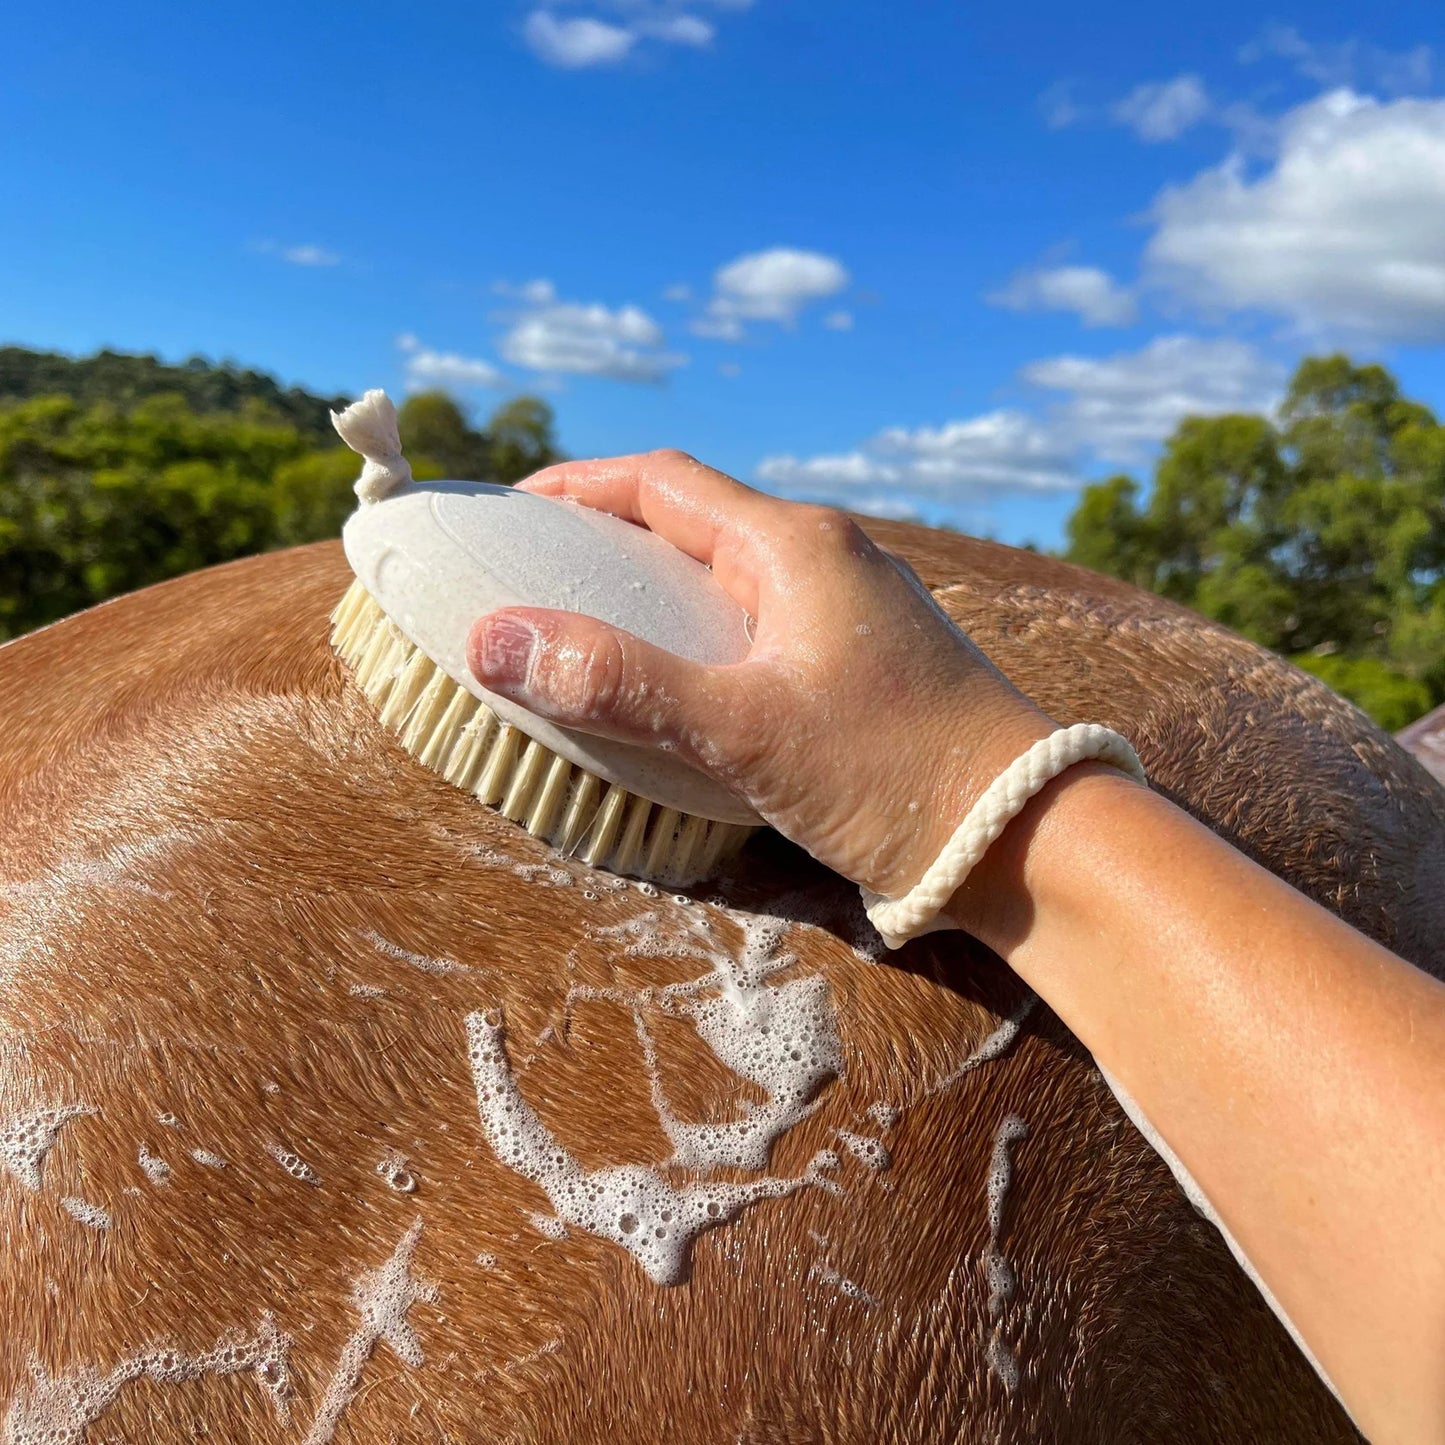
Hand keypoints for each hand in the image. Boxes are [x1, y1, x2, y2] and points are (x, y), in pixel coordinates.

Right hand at [467, 450, 1055, 897]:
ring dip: (658, 593)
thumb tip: (494, 639)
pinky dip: (701, 639)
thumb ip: (623, 685)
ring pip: (730, 578)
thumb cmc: (893, 771)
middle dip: (609, 540)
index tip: (509, 514)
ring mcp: (852, 612)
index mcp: (796, 545)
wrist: (1027, 836)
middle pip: (695, 523)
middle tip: (536, 579)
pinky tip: (679, 689)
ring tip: (590, 633)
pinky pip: (761, 627)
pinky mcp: (865, 665)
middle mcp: (826, 560)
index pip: (663, 482)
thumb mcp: (746, 730)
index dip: (578, 487)